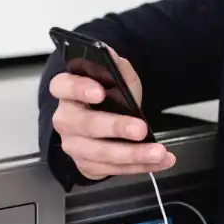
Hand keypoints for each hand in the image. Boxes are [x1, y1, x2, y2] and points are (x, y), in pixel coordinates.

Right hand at [48, 48, 173, 180]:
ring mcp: (74, 145)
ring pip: (101, 153)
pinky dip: (140, 166)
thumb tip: (109, 53)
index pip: (62, 86)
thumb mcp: (116, 77)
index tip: (100, 92)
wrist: (109, 120)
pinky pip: (113, 169)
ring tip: (158, 152)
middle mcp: (65, 119)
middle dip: (115, 127)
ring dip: (133, 155)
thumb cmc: (108, 96)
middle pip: (84, 125)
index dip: (79, 89)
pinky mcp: (87, 165)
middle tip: (140, 129)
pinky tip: (160, 161)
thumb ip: (115, 66)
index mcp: (67, 91)